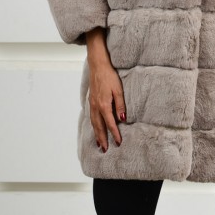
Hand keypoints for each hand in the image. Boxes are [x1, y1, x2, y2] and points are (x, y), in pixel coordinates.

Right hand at [85, 29, 124, 151]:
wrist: (97, 65)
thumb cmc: (109, 76)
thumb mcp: (118, 90)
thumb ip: (121, 105)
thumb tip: (123, 120)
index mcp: (104, 105)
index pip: (110, 123)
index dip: (114, 134)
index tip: (118, 142)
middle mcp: (96, 107)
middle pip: (99, 127)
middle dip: (102, 139)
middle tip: (105, 150)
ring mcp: (92, 104)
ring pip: (94, 123)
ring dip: (97, 134)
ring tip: (99, 144)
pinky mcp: (91, 101)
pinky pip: (92, 117)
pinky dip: (94, 126)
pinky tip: (96, 129)